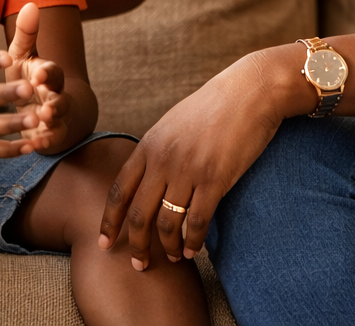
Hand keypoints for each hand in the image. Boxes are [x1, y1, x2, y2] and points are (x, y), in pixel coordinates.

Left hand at [6, 2, 71, 153]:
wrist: (42, 107)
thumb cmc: (28, 77)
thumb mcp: (23, 56)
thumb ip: (26, 34)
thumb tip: (30, 4)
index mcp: (47, 74)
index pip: (52, 71)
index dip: (47, 73)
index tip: (38, 74)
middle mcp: (55, 94)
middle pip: (60, 97)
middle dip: (54, 101)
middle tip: (46, 106)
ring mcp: (54, 116)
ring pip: (57, 119)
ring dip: (51, 122)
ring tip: (43, 125)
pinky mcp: (50, 135)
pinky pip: (50, 140)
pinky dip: (45, 142)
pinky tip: (36, 146)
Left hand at [98, 46, 302, 269]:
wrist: (250, 91)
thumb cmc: (215, 106)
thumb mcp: (174, 123)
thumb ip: (158, 150)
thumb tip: (148, 177)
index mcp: (149, 145)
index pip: (118, 191)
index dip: (109, 221)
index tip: (104, 242)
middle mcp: (163, 159)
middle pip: (138, 214)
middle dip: (136, 245)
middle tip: (139, 264)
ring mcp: (188, 170)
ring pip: (167, 223)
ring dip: (167, 247)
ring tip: (172, 257)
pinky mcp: (215, 179)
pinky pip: (197, 221)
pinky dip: (192, 241)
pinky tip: (192, 250)